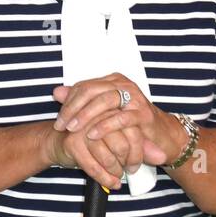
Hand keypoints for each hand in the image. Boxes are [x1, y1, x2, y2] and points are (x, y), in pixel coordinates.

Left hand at [48, 75, 182, 182]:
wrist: (160, 135)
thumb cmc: (127, 124)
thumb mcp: (102, 112)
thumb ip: (80, 101)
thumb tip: (56, 92)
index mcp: (112, 81)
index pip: (84, 86)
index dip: (68, 102)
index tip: (58, 120)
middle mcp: (123, 84)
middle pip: (91, 91)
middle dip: (73, 109)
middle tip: (61, 125)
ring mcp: (135, 97)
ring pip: (104, 101)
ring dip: (85, 116)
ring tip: (72, 129)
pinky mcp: (143, 114)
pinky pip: (120, 118)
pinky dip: (104, 126)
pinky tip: (92, 135)